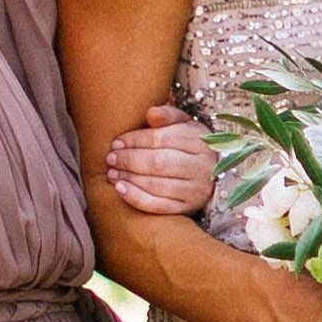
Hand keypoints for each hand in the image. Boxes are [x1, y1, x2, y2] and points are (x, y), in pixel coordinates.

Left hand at [100, 106, 217, 220]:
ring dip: (129, 178)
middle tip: (110, 158)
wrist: (211, 175)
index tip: (116, 142)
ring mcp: (195, 190)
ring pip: (157, 185)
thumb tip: (151, 113)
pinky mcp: (187, 208)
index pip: (161, 138)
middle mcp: (200, 166)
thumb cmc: (188, 145)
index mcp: (198, 141)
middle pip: (158, 162)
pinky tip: (120, 189)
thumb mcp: (184, 124)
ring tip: (112, 172)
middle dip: (129, 160)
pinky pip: (158, 206)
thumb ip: (168, 115)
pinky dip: (136, 198)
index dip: (135, 140)